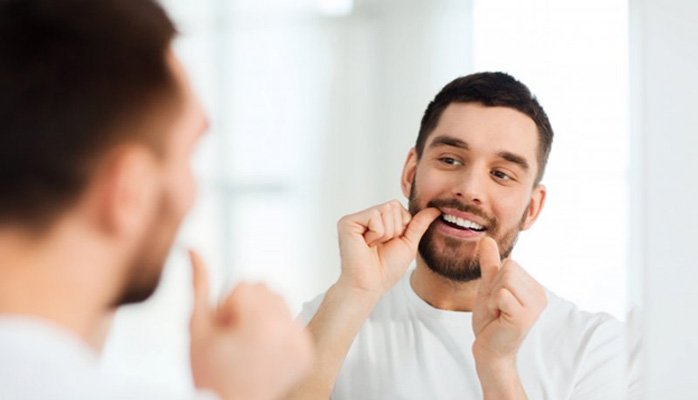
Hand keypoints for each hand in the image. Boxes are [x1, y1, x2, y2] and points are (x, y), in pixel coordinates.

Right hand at [188, 250, 312, 399]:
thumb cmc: (210, 375)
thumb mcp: (197, 328)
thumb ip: (199, 285)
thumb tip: (194, 250)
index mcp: (262, 323)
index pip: (244, 286)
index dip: (226, 307)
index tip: (224, 332)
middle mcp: (288, 331)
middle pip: (264, 290)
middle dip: (245, 308)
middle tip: (234, 340)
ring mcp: (300, 342)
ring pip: (279, 302)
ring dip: (261, 316)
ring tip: (247, 346)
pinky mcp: (306, 352)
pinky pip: (291, 321)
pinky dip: (277, 331)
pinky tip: (262, 352)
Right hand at [336, 200, 440, 296]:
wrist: (370, 285)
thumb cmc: (386, 268)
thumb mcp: (408, 243)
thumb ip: (419, 224)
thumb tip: (436, 209)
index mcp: (378, 220)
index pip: (399, 207)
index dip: (402, 227)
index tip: (390, 244)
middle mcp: (366, 217)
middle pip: (393, 206)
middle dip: (394, 229)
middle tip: (381, 246)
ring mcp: (356, 218)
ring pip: (385, 210)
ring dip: (386, 233)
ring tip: (373, 246)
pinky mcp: (347, 222)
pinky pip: (374, 216)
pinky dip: (376, 234)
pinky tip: (366, 245)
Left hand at [471, 237, 546, 363]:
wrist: (489, 350)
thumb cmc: (490, 321)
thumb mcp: (489, 287)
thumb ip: (490, 264)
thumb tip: (486, 239)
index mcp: (534, 288)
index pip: (510, 263)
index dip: (496, 281)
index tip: (498, 301)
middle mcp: (540, 295)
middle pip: (509, 267)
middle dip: (494, 287)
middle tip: (497, 308)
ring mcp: (534, 307)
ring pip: (505, 279)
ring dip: (492, 296)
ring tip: (498, 313)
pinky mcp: (523, 317)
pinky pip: (501, 294)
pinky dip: (492, 304)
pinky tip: (498, 319)